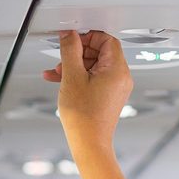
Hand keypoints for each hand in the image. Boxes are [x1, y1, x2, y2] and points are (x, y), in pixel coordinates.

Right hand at [45, 30, 131, 147]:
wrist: (89, 144)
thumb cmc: (85, 117)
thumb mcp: (72, 76)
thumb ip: (70, 50)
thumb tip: (69, 35)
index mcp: (117, 69)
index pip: (106, 39)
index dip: (87, 37)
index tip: (71, 40)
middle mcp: (121, 77)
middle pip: (100, 52)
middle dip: (77, 53)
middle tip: (62, 59)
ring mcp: (116, 88)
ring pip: (95, 66)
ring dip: (75, 65)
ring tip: (57, 73)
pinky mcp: (109, 96)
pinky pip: (95, 78)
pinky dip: (79, 77)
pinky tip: (61, 81)